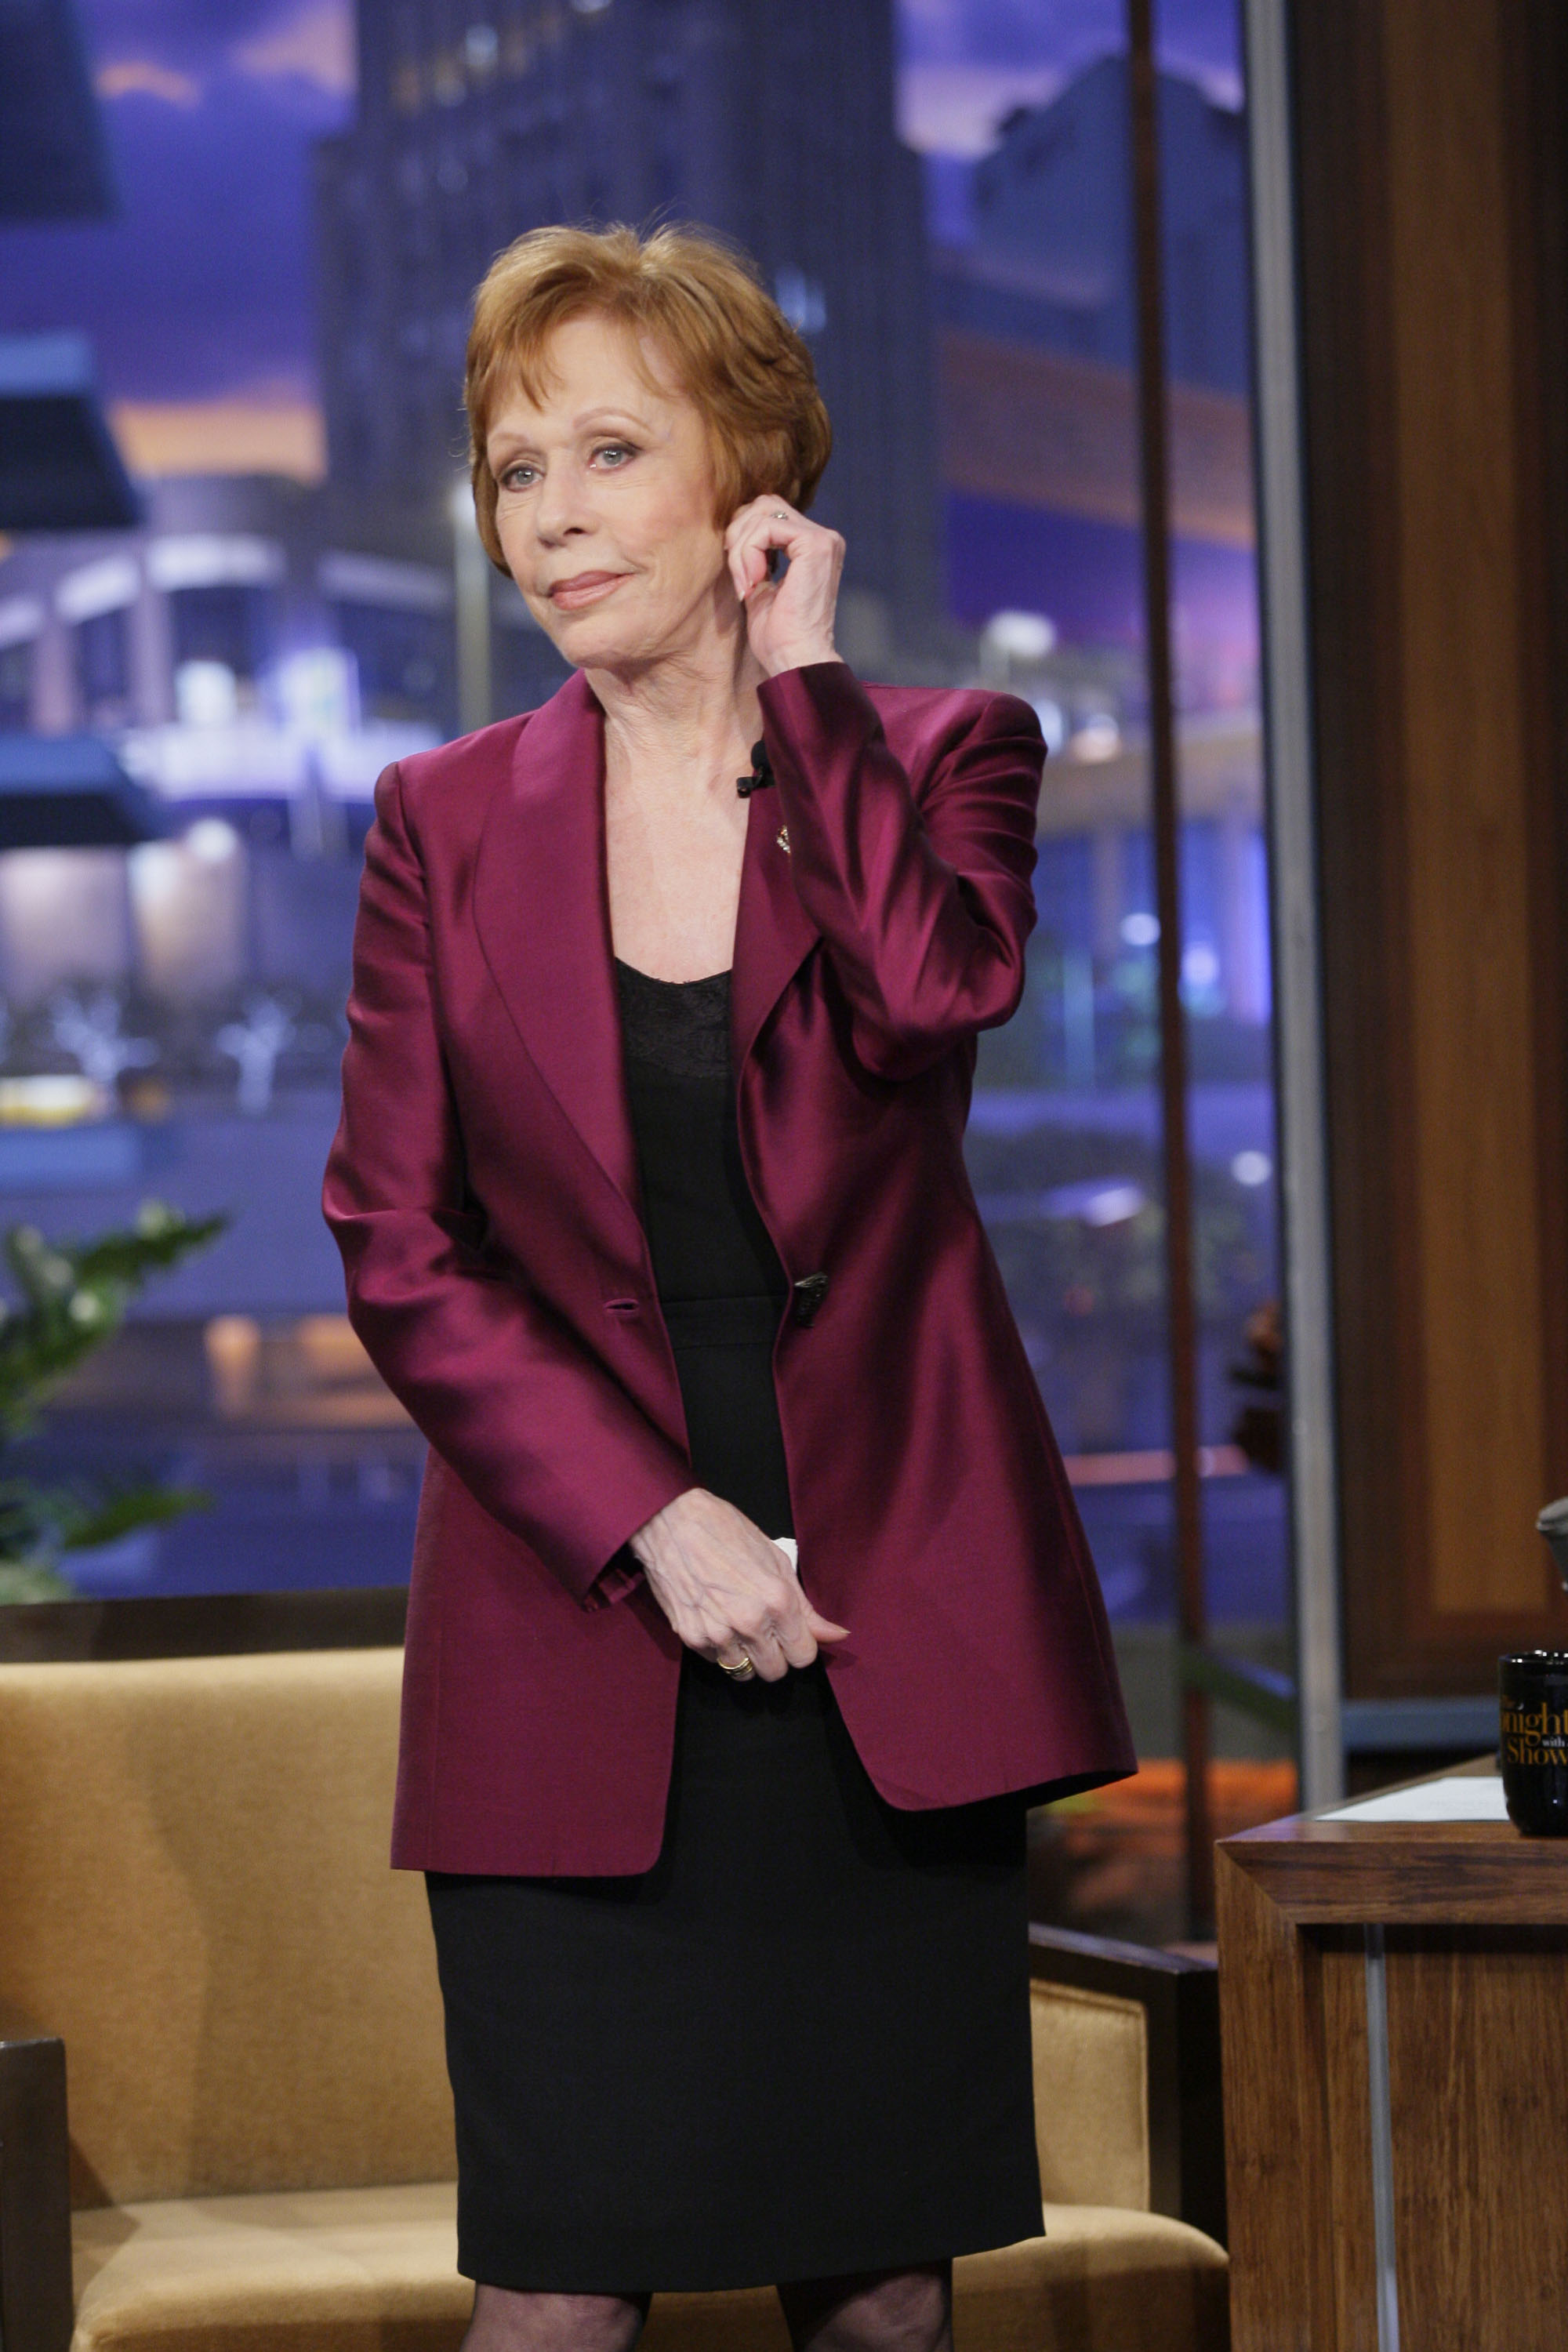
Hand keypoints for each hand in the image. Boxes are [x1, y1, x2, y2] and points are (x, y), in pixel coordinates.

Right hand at [628, 1487, 848, 1680]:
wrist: (672, 1521)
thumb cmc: (727, 1532)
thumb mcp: (776, 1562)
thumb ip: (806, 1608)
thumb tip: (838, 1635)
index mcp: (778, 1601)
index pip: (804, 1655)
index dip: (800, 1645)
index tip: (792, 1635)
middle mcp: (749, 1623)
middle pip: (775, 1671)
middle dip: (775, 1655)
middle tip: (766, 1632)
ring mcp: (718, 1633)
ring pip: (744, 1673)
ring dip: (747, 1656)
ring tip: (739, 1626)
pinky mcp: (690, 1637)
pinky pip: (716, 1662)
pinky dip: (720, 1649)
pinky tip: (716, 1620)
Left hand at [724, 495, 845, 678]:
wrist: (795, 659)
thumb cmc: (778, 635)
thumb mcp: (761, 585)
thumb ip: (755, 555)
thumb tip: (736, 530)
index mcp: (813, 547)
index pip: (769, 513)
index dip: (743, 536)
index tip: (739, 576)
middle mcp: (824, 538)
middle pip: (765, 505)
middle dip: (739, 534)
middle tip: (737, 574)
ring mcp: (823, 539)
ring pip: (763, 513)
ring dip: (741, 547)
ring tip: (745, 582)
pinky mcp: (815, 545)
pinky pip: (766, 528)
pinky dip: (749, 552)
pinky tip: (753, 580)